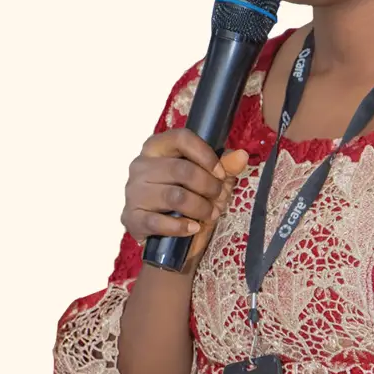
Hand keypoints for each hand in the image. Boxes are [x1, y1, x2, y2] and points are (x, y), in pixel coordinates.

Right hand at [121, 129, 249, 272]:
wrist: (164, 235)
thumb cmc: (186, 199)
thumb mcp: (208, 180)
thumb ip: (224, 167)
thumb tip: (242, 156)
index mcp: (157, 147)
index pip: (180, 138)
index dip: (205, 155)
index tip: (221, 173)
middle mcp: (140, 166)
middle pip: (181, 169)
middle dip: (208, 186)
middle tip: (219, 198)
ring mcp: (133, 192)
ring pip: (175, 196)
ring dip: (200, 208)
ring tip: (211, 214)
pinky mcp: (132, 218)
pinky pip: (159, 222)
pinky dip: (182, 227)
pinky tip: (193, 228)